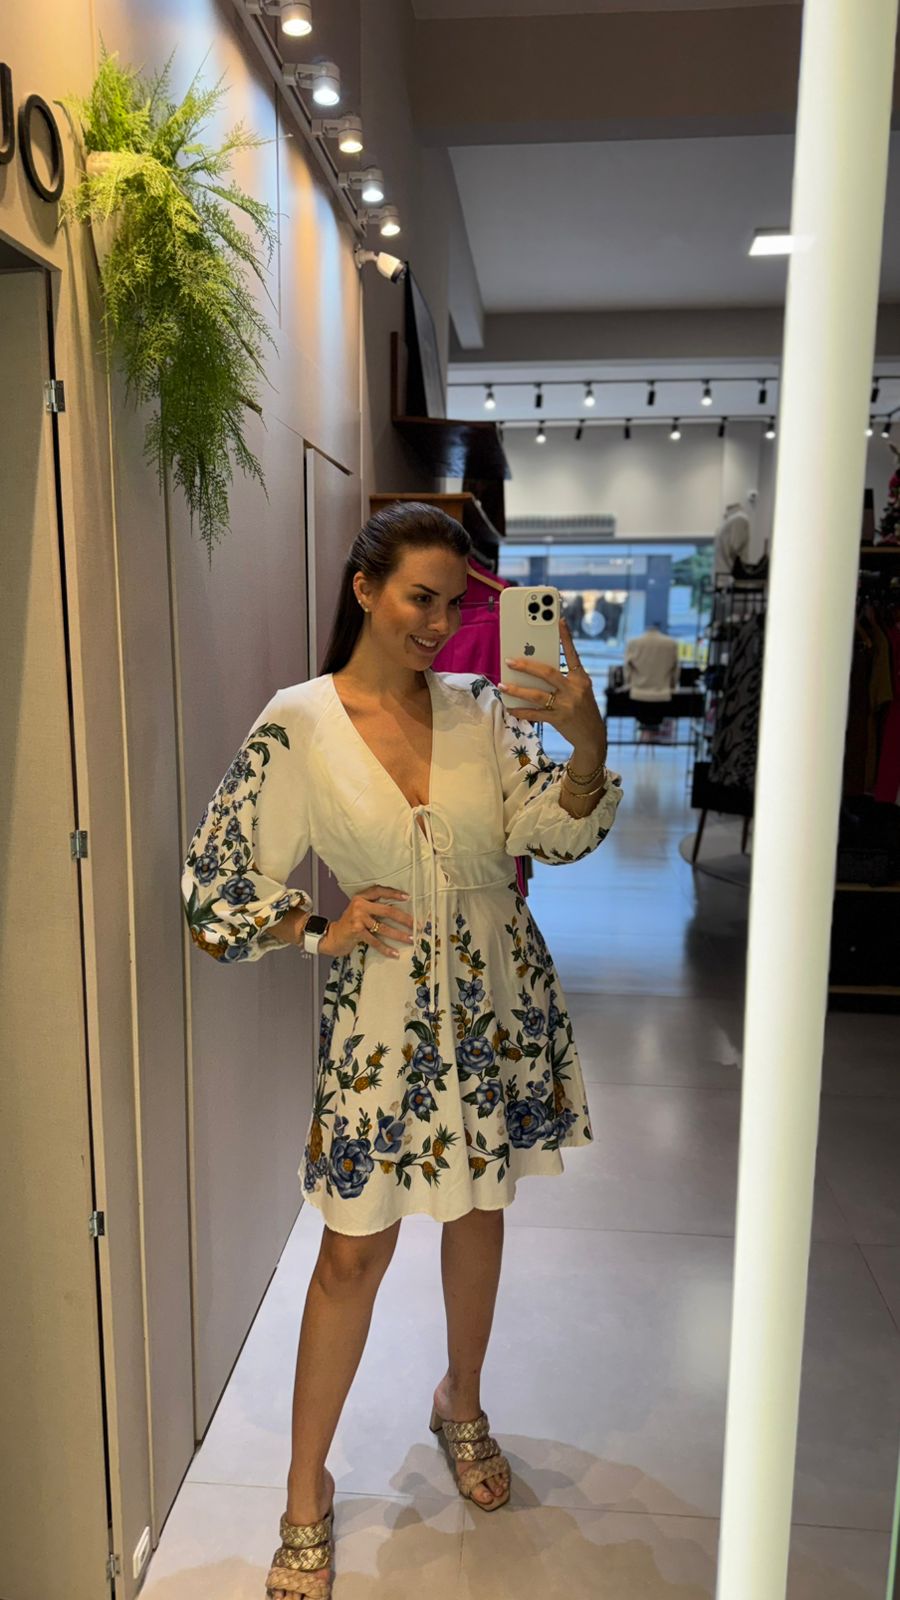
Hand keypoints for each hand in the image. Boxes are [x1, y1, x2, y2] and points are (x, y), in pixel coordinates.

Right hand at [319, 883, 415, 958]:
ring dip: (399, 935)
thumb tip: (399, 913)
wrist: (333, 936)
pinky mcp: (356, 932)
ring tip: (411, 939)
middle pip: (387, 910)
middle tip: (417, 925)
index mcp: (361, 897)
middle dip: (404, 919)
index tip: (408, 897)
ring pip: (384, 927)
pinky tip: (395, 954)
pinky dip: (386, 949)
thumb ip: (374, 908)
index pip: (379, 891)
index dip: (394, 893)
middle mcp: (360, 905)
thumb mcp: (360, 911)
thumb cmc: (350, 924)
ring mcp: (358, 918)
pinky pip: (375, 941)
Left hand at [498, 616, 606, 751]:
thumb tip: (536, 669)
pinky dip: (521, 711)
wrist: (593, 737)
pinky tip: (510, 708)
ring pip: (537, 694)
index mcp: (581, 679)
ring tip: (502, 685)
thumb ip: (564, 680)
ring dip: (517, 690)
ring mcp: (566, 705)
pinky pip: (535, 714)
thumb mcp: (580, 691)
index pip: (573, 654)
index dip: (566, 637)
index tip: (559, 621)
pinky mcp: (559, 720)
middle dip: (526, 666)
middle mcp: (574, 690)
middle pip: (547, 673)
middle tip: (510, 660)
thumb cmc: (583, 710)